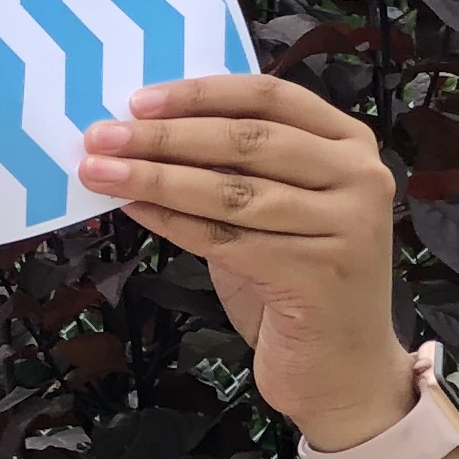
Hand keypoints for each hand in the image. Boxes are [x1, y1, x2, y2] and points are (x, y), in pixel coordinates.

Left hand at [79, 74, 416, 446]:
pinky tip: (131, 208)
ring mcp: (346, 225)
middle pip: (246, 141)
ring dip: (155, 178)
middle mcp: (359, 177)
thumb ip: (236, 166)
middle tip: (101, 135)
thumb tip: (148, 131)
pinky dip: (170, 220)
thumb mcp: (273, 206)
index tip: (137, 99)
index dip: (200, 94)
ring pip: (230, 191)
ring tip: (98, 171)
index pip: (270, 97)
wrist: (340, 363)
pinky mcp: (318, 273)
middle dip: (164, 136)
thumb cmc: (294, 275)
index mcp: (349, 143)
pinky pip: (224, 238)